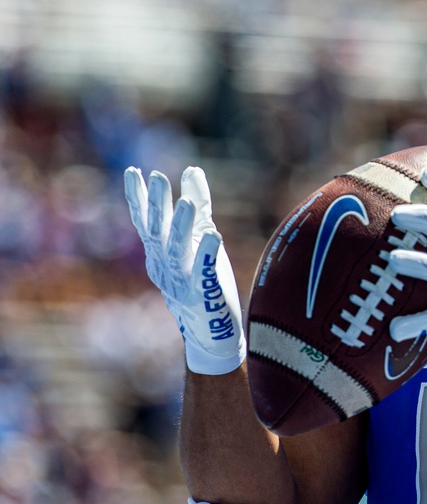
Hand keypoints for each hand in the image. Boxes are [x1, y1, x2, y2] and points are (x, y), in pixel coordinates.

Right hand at [123, 166, 246, 375]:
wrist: (211, 333)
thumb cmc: (204, 280)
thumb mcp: (198, 237)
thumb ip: (197, 205)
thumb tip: (192, 170)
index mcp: (159, 254)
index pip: (145, 222)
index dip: (138, 198)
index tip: (134, 172)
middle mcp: (166, 267)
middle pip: (158, 233)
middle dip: (157, 205)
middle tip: (157, 177)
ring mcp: (183, 282)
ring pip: (179, 251)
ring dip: (181, 227)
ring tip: (187, 204)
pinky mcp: (205, 294)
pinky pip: (205, 273)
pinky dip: (208, 254)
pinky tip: (215, 236)